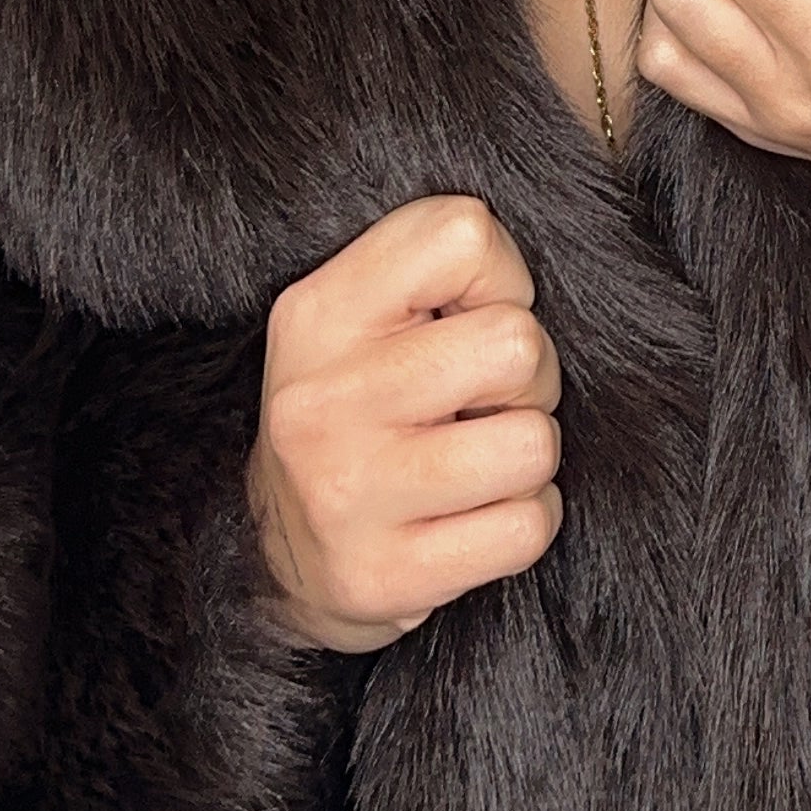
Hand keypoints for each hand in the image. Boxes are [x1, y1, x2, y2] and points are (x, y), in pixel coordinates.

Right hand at [246, 195, 562, 654]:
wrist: (276, 552)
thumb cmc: (358, 410)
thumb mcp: (363, 314)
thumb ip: (435, 269)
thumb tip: (534, 287)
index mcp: (318, 312)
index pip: (463, 234)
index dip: (501, 277)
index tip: (469, 321)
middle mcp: (321, 400)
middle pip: (516, 344)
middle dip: (528, 376)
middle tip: (484, 403)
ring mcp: (346, 493)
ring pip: (533, 444)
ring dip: (526, 454)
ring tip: (479, 457)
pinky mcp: (381, 576)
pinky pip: (526, 528)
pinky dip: (523, 520)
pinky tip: (476, 515)